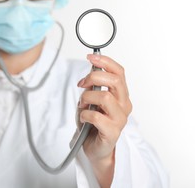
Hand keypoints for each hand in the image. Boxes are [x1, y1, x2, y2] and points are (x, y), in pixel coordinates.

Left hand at [77, 54, 131, 185]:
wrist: (94, 148)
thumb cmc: (93, 123)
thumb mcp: (90, 99)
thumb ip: (92, 86)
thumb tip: (91, 70)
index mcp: (121, 95)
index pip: (119, 72)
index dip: (105, 62)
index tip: (90, 57)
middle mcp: (124, 105)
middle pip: (115, 81)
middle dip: (94, 77)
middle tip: (81, 84)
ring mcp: (120, 119)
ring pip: (104, 97)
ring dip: (87, 98)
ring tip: (81, 105)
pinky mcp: (113, 132)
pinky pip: (97, 117)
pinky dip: (84, 114)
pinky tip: (83, 118)